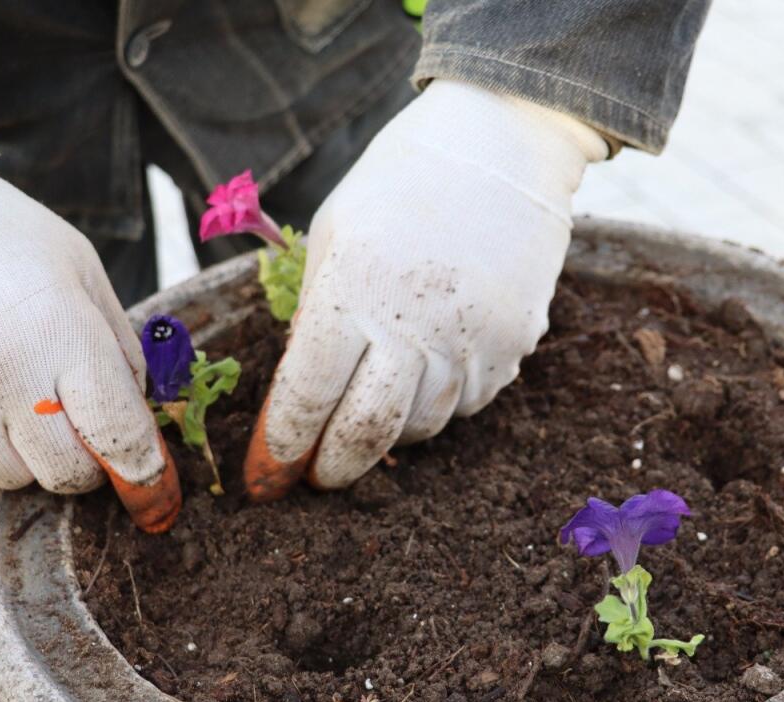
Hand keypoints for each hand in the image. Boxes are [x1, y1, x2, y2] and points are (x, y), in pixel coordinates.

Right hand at [0, 165, 179, 531]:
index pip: (119, 435)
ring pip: (12, 476)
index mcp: (60, 334)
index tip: (151, 480)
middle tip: (77, 424)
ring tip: (11, 389)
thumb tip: (145, 425)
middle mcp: (2, 376)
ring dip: (25, 451)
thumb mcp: (83, 274)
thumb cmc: (4, 242)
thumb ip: (121, 352)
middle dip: (85, 460)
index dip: (143, 467)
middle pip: (68, 473)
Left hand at [245, 80, 606, 497]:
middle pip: (367, 432)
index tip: (268, 473)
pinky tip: (433, 364)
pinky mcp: (515, 344)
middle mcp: (413, 324)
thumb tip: (304, 397)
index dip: (281, 445)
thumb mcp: (335, 237)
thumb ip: (316, 318)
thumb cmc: (400, 185)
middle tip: (318, 475)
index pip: (306, 396)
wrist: (502, 145)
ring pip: (422, 424)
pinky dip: (441, 399)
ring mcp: (472, 339)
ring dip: (390, 428)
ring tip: (377, 400)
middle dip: (333, 466)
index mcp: (352, 290)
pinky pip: (468, 402)